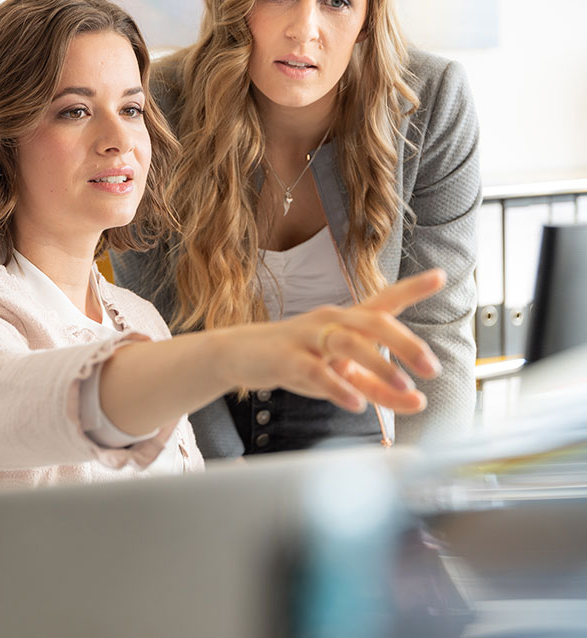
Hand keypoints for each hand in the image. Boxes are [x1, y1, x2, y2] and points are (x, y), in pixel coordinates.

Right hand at [215, 268, 445, 414]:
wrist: (241, 355)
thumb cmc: (299, 359)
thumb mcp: (342, 374)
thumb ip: (380, 389)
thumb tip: (419, 400)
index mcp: (347, 320)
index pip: (384, 301)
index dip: (412, 288)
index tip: (440, 276)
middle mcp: (331, 321)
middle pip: (373, 321)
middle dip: (405, 342)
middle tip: (431, 366)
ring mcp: (308, 337)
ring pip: (347, 342)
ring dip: (378, 363)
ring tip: (403, 385)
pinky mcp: (288, 358)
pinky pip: (316, 370)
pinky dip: (337, 387)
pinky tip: (356, 404)